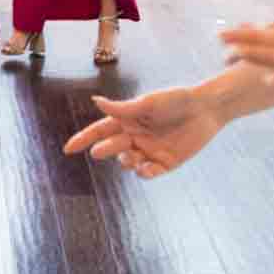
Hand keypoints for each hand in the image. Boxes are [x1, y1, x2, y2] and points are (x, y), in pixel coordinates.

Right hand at [63, 87, 226, 178]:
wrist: (206, 108)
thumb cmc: (176, 100)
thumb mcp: (148, 103)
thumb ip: (122, 108)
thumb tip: (95, 101)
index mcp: (128, 119)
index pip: (100, 130)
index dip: (83, 139)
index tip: (67, 149)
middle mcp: (136, 136)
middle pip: (111, 147)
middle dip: (104, 150)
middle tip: (99, 152)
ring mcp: (150, 151)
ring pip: (128, 162)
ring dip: (125, 162)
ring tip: (131, 157)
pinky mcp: (165, 163)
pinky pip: (149, 173)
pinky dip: (144, 173)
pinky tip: (144, 168)